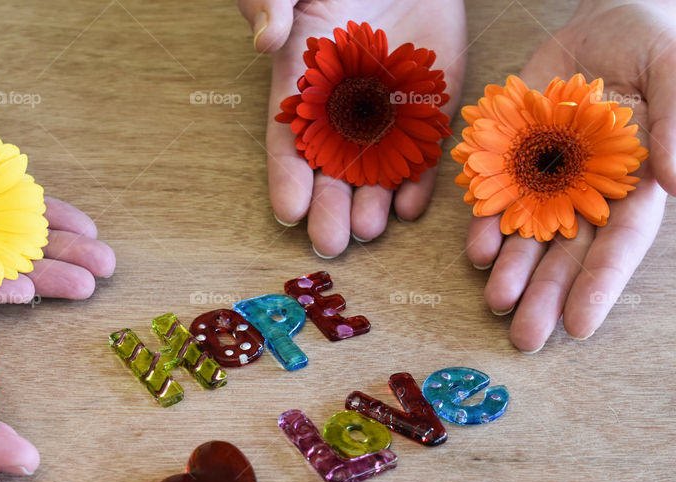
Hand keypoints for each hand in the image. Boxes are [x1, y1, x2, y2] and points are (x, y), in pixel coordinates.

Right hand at [237, 0, 466, 255]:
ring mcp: (388, 118)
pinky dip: (419, 182)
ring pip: (377, 173)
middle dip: (330, 210)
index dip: (287, 178)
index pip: (288, 144)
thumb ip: (271, 5)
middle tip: (330, 242)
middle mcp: (343, 116)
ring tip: (369, 228)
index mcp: (301, 92)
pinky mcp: (431, 110)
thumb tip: (266, 40)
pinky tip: (412, 207)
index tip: (289, 209)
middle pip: (331, 173)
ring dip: (373, 205)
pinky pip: (425, 153)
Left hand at [466, 0, 675, 351]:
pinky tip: (474, 250)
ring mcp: (549, 177)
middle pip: (567, 253)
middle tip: (524, 338)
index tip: (580, 326)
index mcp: (636, 185)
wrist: (605, 21)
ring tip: (495, 302)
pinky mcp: (514, 156)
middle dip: (546, 295)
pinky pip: (497, 196)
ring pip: (528, 234)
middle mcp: (590, 192)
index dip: (599, 285)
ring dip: (511, 269)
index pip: (619, 245)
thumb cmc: (655, 44)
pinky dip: (485, 223)